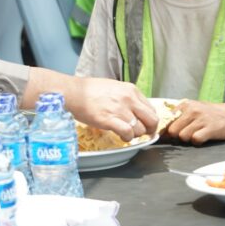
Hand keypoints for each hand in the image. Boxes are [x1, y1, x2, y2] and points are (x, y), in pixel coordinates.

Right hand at [24, 69, 157, 141]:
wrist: (72, 92)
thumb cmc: (88, 90)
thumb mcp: (113, 87)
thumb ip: (126, 97)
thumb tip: (133, 110)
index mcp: (131, 90)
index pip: (151, 108)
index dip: (149, 119)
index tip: (145, 125)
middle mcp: (129, 99)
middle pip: (151, 120)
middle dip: (149, 130)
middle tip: (142, 134)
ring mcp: (120, 110)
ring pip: (140, 129)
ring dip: (134, 134)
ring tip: (125, 133)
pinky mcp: (110, 120)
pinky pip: (128, 133)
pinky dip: (127, 138)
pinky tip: (121, 136)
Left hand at [166, 100, 224, 144]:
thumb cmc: (211, 114)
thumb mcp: (193, 109)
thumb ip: (179, 116)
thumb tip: (163, 129)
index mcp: (185, 105)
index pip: (166, 119)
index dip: (166, 130)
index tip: (169, 135)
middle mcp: (192, 110)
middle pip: (172, 130)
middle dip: (177, 136)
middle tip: (186, 136)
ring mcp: (201, 119)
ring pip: (182, 136)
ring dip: (188, 139)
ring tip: (197, 135)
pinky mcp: (211, 128)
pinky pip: (195, 139)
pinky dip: (198, 142)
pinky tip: (203, 138)